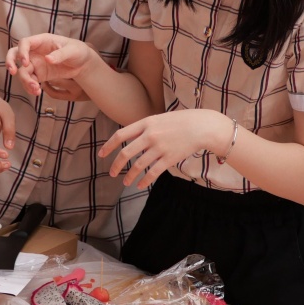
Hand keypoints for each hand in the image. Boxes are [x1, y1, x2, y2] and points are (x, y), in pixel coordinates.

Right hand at [5, 34, 96, 97]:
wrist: (82, 64)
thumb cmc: (78, 51)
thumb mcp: (72, 51)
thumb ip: (60, 54)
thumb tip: (47, 59)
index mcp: (42, 41)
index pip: (25, 43)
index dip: (22, 52)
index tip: (25, 62)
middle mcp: (35, 51)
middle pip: (15, 54)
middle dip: (10, 62)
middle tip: (13, 72)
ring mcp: (35, 63)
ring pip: (22, 71)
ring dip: (25, 81)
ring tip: (36, 90)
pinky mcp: (38, 75)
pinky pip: (29, 81)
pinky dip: (30, 87)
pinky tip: (37, 93)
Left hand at [99, 109, 233, 188]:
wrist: (202, 126)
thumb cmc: (181, 121)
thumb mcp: (159, 119)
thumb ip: (146, 127)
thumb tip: (131, 138)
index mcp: (146, 123)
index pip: (120, 135)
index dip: (108, 146)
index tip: (101, 154)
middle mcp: (150, 135)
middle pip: (126, 153)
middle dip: (116, 165)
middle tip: (112, 173)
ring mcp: (160, 147)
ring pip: (138, 165)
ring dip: (129, 176)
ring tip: (125, 182)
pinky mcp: (169, 158)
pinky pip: (153, 172)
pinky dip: (144, 180)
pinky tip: (139, 185)